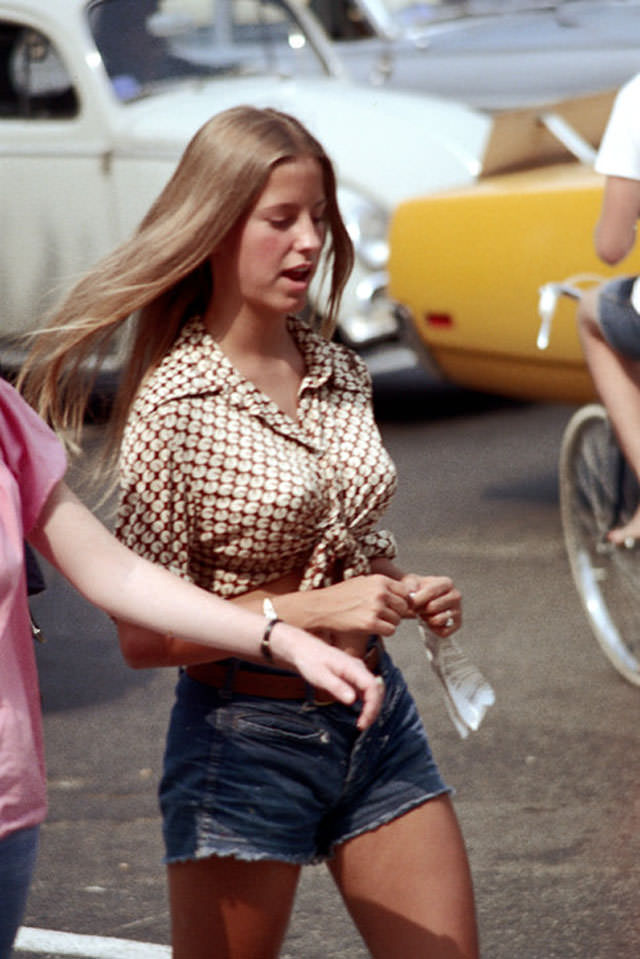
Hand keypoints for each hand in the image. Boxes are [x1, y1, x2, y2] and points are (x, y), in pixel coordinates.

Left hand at [270, 624, 384, 728]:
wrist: (304, 649)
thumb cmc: (309, 661)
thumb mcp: (319, 676)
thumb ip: (336, 686)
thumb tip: (353, 700)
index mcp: (352, 666)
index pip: (372, 687)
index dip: (372, 706)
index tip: (363, 722)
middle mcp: (359, 668)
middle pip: (377, 690)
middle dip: (374, 709)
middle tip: (363, 726)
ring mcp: (358, 671)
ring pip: (374, 690)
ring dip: (372, 707)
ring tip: (363, 723)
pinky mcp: (354, 676)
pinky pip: (367, 690)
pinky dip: (367, 703)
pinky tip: (361, 714)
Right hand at [315, 574, 411, 637]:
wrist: (322, 607)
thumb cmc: (341, 595)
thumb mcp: (362, 581)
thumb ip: (381, 586)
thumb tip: (404, 594)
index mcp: (379, 580)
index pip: (405, 592)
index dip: (401, 600)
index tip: (393, 606)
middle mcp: (380, 592)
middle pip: (404, 607)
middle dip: (396, 613)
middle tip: (383, 615)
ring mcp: (376, 608)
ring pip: (397, 620)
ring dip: (388, 623)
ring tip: (373, 620)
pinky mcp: (370, 624)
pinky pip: (390, 630)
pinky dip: (383, 631)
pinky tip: (372, 627)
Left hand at [402, 574, 461, 636]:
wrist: (424, 601)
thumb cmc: (418, 591)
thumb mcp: (411, 583)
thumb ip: (409, 585)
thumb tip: (411, 594)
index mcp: (446, 583)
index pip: (430, 592)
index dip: (416, 600)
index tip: (409, 603)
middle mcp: (456, 595)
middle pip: (432, 607)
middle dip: (420, 610)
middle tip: (417, 609)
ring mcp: (458, 610)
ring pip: (437, 620)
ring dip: (426, 620)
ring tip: (424, 614)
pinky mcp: (457, 624)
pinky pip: (442, 632)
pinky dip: (433, 629)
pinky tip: (430, 622)